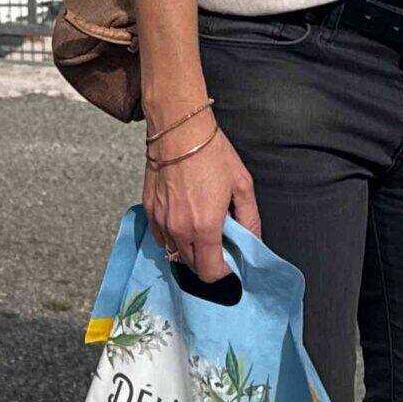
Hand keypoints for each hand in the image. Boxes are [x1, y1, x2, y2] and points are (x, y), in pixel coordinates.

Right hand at [142, 123, 256, 283]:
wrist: (179, 129)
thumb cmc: (213, 154)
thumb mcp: (242, 184)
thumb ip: (250, 218)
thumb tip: (253, 242)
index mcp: (205, 227)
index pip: (210, 272)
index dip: (223, 272)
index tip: (229, 260)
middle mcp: (179, 230)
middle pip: (192, 266)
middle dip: (207, 262)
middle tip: (218, 243)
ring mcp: (160, 221)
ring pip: (174, 253)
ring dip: (188, 250)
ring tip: (200, 231)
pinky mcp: (149, 210)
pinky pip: (160, 237)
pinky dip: (172, 237)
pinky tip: (182, 221)